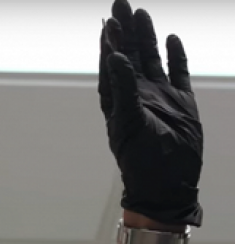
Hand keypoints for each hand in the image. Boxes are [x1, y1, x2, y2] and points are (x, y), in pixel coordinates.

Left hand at [99, 0, 202, 226]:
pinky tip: (172, 38)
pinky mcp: (181, 102)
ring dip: (148, 37)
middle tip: (121, 3)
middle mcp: (137, 94)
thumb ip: (123, 88)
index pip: (111, 64)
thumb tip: (114, 56)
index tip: (107, 20)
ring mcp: (160, 97)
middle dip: (125, 30)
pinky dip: (176, 56)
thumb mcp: (129, 121)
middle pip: (131, 54)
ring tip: (142, 13)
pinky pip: (178, 73)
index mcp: (118, 100)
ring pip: (152, 59)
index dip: (109, 42)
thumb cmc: (141, 158)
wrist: (167, 181)